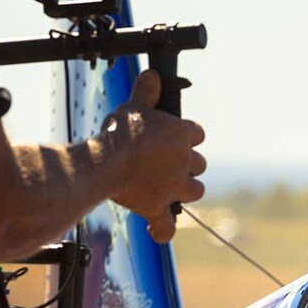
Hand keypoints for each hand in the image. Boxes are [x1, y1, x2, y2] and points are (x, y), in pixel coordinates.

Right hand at [101, 70, 206, 242]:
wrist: (107, 162)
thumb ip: (146, 92)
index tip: (175, 136)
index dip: (187, 135)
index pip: (197, 133)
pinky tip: (157, 231)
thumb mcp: (133, 105)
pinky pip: (166, 226)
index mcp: (181, 135)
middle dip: (188, 164)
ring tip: (170, 189)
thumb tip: (153, 77)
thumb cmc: (120, 132)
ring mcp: (174, 187)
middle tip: (167, 162)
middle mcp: (184, 162)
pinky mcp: (158, 207)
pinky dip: (162, 230)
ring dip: (186, 190)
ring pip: (195, 191)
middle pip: (200, 164)